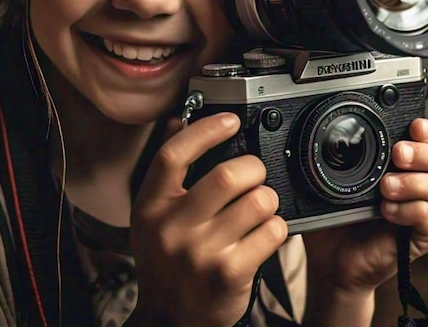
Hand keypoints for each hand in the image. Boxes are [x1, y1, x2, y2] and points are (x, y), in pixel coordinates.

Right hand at [128, 113, 287, 326]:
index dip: (205, 130)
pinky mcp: (230, 274)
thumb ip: (166, 172)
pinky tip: (265, 232)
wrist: (168, 320)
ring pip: (257, 202)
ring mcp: (202, 253)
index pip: (173, 155)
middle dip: (253, 167)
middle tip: (255, 173)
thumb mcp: (151, 217)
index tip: (230, 120)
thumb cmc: (165, 262)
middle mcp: (173, 228)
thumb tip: (179, 122)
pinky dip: (276, 226)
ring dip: (268, 198)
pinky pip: (271, 232)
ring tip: (261, 206)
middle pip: (226, 176)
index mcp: (151, 207)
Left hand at [302, 118, 427, 324]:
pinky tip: (387, 211)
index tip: (414, 126)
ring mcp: (426, 211)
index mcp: (405, 165)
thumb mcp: (334, 179)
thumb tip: (318, 130)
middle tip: (398, 154)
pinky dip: (411, 210)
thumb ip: (336, 157)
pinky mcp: (423, 237)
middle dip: (424, 153)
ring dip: (413, 182)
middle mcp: (421, 184)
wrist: (332, 259)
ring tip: (385, 187)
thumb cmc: (336, 216)